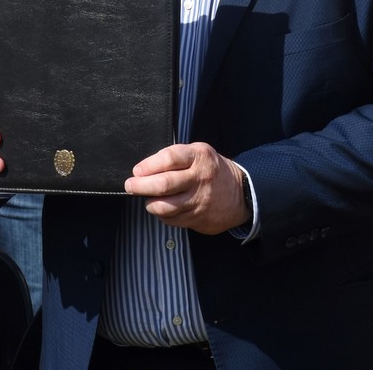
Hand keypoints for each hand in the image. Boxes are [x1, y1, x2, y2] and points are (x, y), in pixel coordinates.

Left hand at [126, 143, 249, 234]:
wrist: (241, 193)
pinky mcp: (198, 219)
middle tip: (131, 185)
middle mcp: (199, 179)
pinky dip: (162, 215)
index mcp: (198, 157)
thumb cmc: (211, 169)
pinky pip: (172, 220)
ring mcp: (199, 201)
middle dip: (141, 186)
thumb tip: (145, 168)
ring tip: (147, 198)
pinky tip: (162, 208)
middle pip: (163, 184)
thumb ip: (175, 157)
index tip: (137, 170)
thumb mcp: (198, 153)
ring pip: (165, 206)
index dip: (148, 165)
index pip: (169, 159)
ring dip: (149, 203)